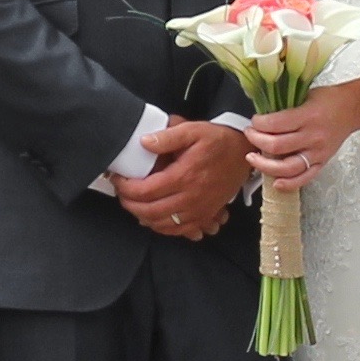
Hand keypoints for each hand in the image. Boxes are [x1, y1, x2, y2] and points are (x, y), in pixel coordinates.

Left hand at [115, 115, 251, 238]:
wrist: (242, 154)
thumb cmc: (217, 141)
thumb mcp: (193, 130)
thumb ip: (167, 137)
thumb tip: (143, 142)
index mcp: (184, 176)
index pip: (146, 191)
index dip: (126, 188)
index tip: (117, 179)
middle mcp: (190, 198)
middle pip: (149, 211)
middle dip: (129, 204)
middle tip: (121, 192)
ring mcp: (198, 210)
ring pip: (161, 224)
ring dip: (142, 216)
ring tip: (133, 203)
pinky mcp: (204, 216)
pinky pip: (178, 231)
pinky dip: (161, 227)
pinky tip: (153, 217)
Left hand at [242, 87, 359, 191]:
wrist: (353, 109)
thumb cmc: (328, 100)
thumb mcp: (305, 95)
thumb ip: (286, 107)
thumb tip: (261, 117)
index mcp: (308, 116)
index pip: (276, 124)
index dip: (258, 124)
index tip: (254, 121)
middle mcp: (313, 136)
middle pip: (277, 146)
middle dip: (256, 140)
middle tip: (250, 134)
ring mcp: (318, 152)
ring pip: (287, 167)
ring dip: (265, 165)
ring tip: (252, 158)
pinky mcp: (322, 163)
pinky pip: (304, 178)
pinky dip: (289, 184)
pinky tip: (275, 182)